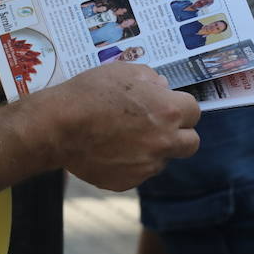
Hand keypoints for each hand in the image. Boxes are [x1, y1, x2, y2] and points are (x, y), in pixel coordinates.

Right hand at [40, 65, 199, 191]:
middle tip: (158, 126)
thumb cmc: (90, 93)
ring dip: (152, 149)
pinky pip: (138, 172)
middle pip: (191, 143)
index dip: (180, 107)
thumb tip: (163, 89)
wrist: (58, 126)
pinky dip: (129, 163)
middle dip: (179, 134)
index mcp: (168, 111)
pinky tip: (109, 150)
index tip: (166, 105)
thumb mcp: (123, 71)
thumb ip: (151, 79)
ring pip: (162, 159)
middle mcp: (164, 141)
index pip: (194, 111)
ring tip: (123, 137)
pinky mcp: (128, 182)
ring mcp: (147, 165)